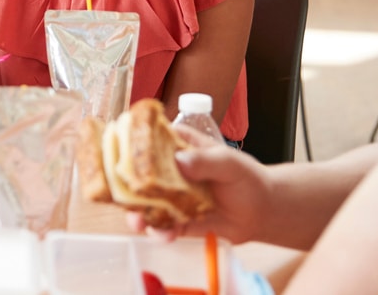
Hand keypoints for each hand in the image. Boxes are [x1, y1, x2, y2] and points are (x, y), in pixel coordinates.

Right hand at [126, 136, 270, 244]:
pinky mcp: (176, 221)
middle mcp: (167, 171)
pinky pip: (160, 226)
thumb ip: (205, 160)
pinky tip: (164, 235)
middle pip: (136, 175)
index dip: (127, 147)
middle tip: (123, 198)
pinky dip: (158, 232)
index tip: (115, 158)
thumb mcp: (229, 162)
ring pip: (143, 204)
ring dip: (136, 213)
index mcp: (176, 146)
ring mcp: (169, 197)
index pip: (145, 141)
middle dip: (124, 187)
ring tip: (138, 222)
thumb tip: (179, 160)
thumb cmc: (247, 177)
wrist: (262, 211)